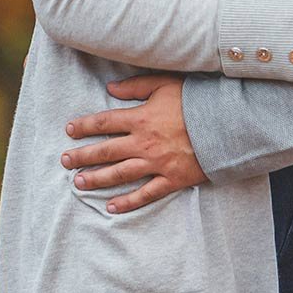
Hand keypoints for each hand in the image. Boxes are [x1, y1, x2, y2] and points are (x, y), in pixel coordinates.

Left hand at [60, 74, 206, 211]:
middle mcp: (144, 143)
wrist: (228, 126)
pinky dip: (128, 202)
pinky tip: (111, 207)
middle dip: (82, 156)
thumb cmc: (197, 102)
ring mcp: (157, 164)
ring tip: (78, 183)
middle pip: (105, 151)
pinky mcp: (172, 180)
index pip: (104, 123)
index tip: (69, 130)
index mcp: (140, 119)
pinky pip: (146, 194)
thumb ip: (136, 86)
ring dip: (97, 179)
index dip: (84, 126)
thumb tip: (109, 88)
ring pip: (120, 174)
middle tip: (64, 161)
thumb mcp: (165, 85)